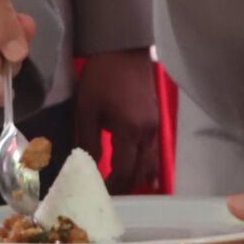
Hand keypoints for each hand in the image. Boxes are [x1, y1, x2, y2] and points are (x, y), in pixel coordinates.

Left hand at [75, 51, 163, 193]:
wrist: (123, 49)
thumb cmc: (101, 77)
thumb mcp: (87, 109)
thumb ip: (88, 141)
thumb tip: (90, 167)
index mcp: (129, 131)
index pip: (124, 171)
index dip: (113, 187)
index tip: (100, 193)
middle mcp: (148, 133)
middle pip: (142, 171)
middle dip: (127, 186)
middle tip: (110, 194)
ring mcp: (155, 127)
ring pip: (152, 163)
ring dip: (138, 177)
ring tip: (122, 185)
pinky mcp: (156, 120)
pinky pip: (154, 151)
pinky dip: (145, 164)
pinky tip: (135, 168)